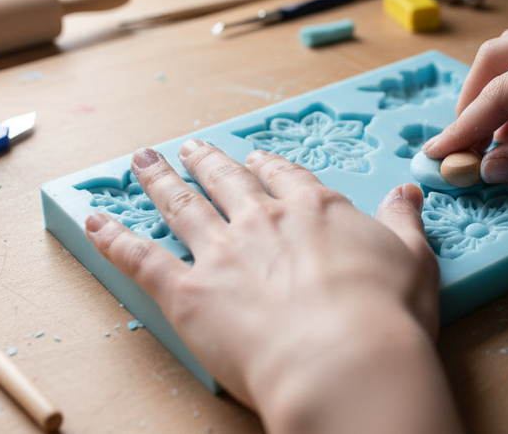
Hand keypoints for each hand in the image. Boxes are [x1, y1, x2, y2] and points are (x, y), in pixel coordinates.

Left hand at [86, 142, 463, 433]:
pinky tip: (94, 220)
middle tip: (191, 147)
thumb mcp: (413, 260)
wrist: (344, 361)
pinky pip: (140, 257)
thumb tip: (408, 190)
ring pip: (181, 205)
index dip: (268, 166)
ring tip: (143, 161)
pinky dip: (113, 237)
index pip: (284, 178)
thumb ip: (403, 222)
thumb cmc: (386, 316)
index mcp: (314, 210)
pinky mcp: (187, 291)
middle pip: (228, 181)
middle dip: (207, 162)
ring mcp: (221, 252)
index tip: (256, 156)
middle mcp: (263, 221)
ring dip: (159, 181)